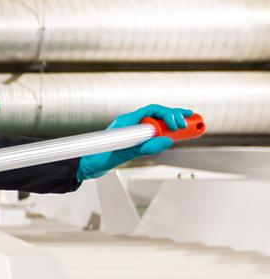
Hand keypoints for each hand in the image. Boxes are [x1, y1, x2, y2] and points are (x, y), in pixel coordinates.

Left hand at [77, 104, 194, 181]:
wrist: (86, 167)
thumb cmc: (97, 158)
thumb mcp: (122, 154)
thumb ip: (143, 147)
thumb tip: (166, 140)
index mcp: (126, 121)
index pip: (151, 110)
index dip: (168, 115)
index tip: (178, 125)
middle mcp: (130, 123)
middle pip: (157, 114)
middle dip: (175, 116)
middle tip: (192, 121)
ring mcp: (132, 131)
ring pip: (157, 123)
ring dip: (173, 123)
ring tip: (190, 124)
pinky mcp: (134, 140)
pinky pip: (153, 133)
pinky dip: (166, 132)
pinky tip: (177, 135)